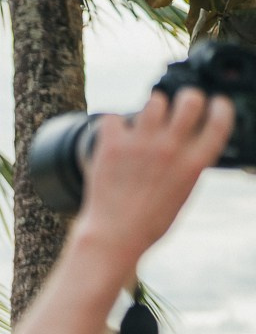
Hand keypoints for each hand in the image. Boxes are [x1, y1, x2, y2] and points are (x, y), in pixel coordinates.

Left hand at [78, 88, 234, 269]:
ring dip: (151, 108)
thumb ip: (189, 165)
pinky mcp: (113, 145)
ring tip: (145, 120)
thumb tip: (190, 143)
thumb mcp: (183, 193)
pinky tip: (115, 133)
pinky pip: (114, 116)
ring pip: (154, 102)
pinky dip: (114, 122)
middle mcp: (171, 149)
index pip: (219, 122)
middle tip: (178, 104)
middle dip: (186, 98)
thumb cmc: (150, 222)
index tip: (216, 103)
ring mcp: (141, 144)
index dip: (220, 108)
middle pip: (190, 101)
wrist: (114, 235)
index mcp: (194, 163)